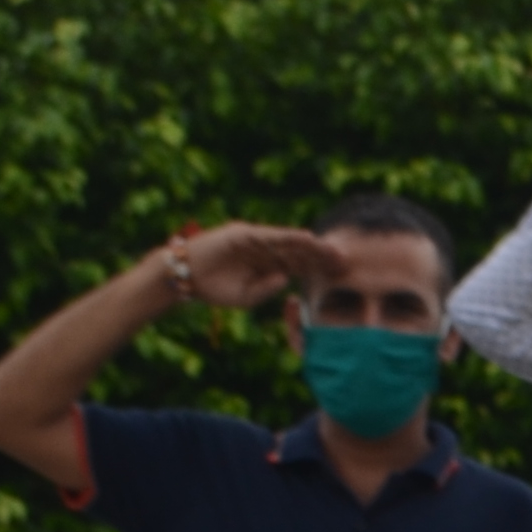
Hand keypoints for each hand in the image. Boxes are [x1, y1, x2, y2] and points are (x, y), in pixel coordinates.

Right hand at [170, 221, 348, 310]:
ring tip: (330, 248)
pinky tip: (305, 238)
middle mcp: (266, 251)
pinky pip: (269, 235)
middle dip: (321, 256)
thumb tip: (286, 280)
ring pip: (288, 242)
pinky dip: (287, 236)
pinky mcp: (243, 234)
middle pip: (299, 252)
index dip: (319, 269)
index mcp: (269, 266)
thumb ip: (266, 289)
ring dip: (310, 245)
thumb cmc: (215, 289)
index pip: (300, 266)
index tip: (341, 274)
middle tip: (346, 259)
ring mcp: (255, 241)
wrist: (185, 277)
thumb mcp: (246, 297)